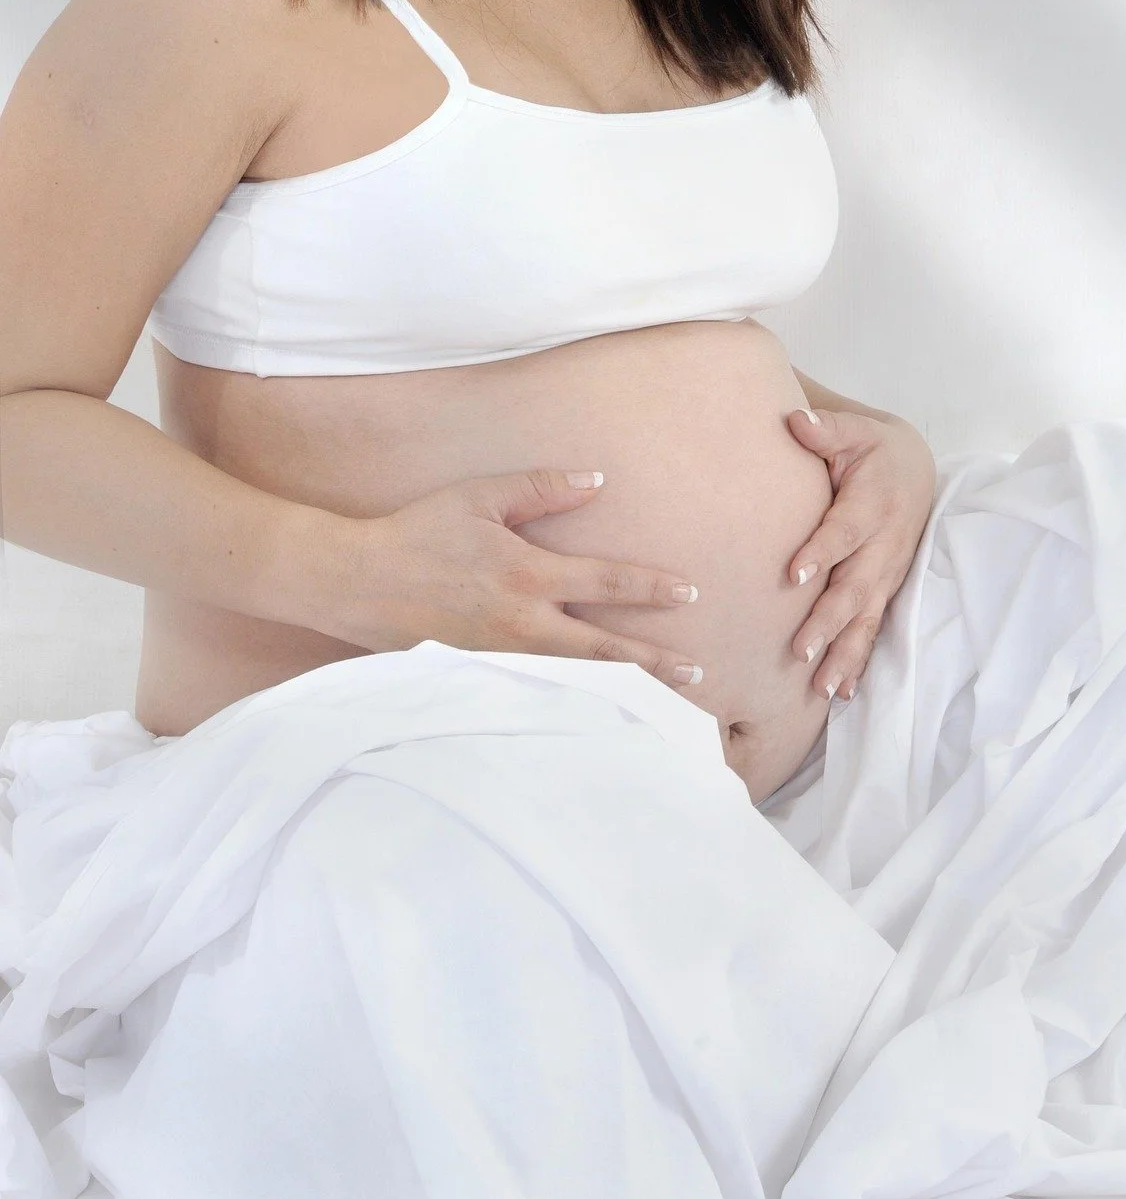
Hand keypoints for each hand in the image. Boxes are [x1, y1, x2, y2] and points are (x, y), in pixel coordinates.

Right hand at [312, 467, 704, 689]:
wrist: (356, 583)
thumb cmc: (418, 532)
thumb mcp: (480, 496)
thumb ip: (541, 488)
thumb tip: (597, 481)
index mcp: (527, 574)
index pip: (607, 583)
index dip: (652, 588)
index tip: (689, 593)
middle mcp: (522, 625)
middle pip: (605, 651)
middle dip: (655, 663)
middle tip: (697, 675)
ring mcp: (502, 660)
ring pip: (577, 682)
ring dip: (623, 692)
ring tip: (663, 705)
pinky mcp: (480, 680)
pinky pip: (540, 695)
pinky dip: (575, 706)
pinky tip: (597, 716)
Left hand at [783, 406, 935, 700]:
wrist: (914, 470)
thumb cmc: (872, 451)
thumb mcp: (854, 431)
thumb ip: (826, 429)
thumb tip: (795, 420)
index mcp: (872, 505)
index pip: (844, 532)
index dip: (821, 551)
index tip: (793, 573)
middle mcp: (884, 546)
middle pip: (855, 588)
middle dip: (829, 621)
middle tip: (799, 650)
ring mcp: (888, 573)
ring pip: (867, 619)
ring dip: (845, 654)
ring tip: (822, 687)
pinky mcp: (886, 589)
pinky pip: (874, 629)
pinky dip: (860, 661)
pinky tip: (842, 692)